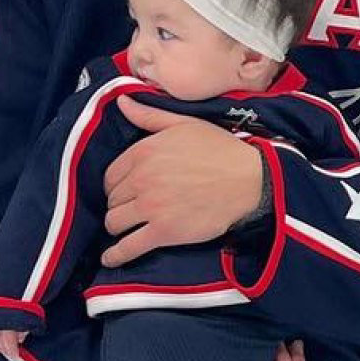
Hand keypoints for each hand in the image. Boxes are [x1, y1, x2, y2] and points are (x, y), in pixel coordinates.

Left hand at [100, 96, 263, 267]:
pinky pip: (128, 247)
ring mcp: (152, 206)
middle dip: (118, 205)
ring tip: (125, 230)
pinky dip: (116, 255)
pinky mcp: (164, 231)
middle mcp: (142, 179)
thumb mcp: (184, 124)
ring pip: (115, 222)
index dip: (115, 185)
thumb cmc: (220, 150)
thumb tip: (122, 101)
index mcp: (144, 152)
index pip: (110, 175)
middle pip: (112, 199)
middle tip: (131, 209)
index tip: (125, 191)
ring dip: (118, 227)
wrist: (249, 180)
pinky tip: (111, 258)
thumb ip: (149, 116)